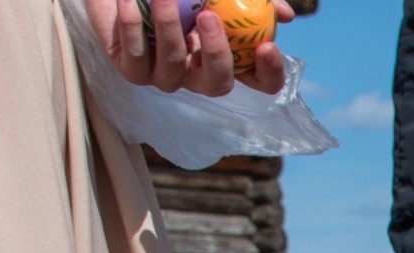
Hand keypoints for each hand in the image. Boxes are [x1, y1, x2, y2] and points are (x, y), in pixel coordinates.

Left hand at [86, 0, 292, 95]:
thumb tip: (284, 13)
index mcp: (225, 57)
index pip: (259, 81)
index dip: (269, 73)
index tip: (267, 46)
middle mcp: (198, 74)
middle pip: (218, 84)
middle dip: (216, 53)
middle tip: (210, 18)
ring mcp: (165, 76)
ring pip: (173, 66)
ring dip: (169, 26)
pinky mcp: (132, 70)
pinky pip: (136, 54)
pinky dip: (132, 25)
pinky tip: (129, 1)